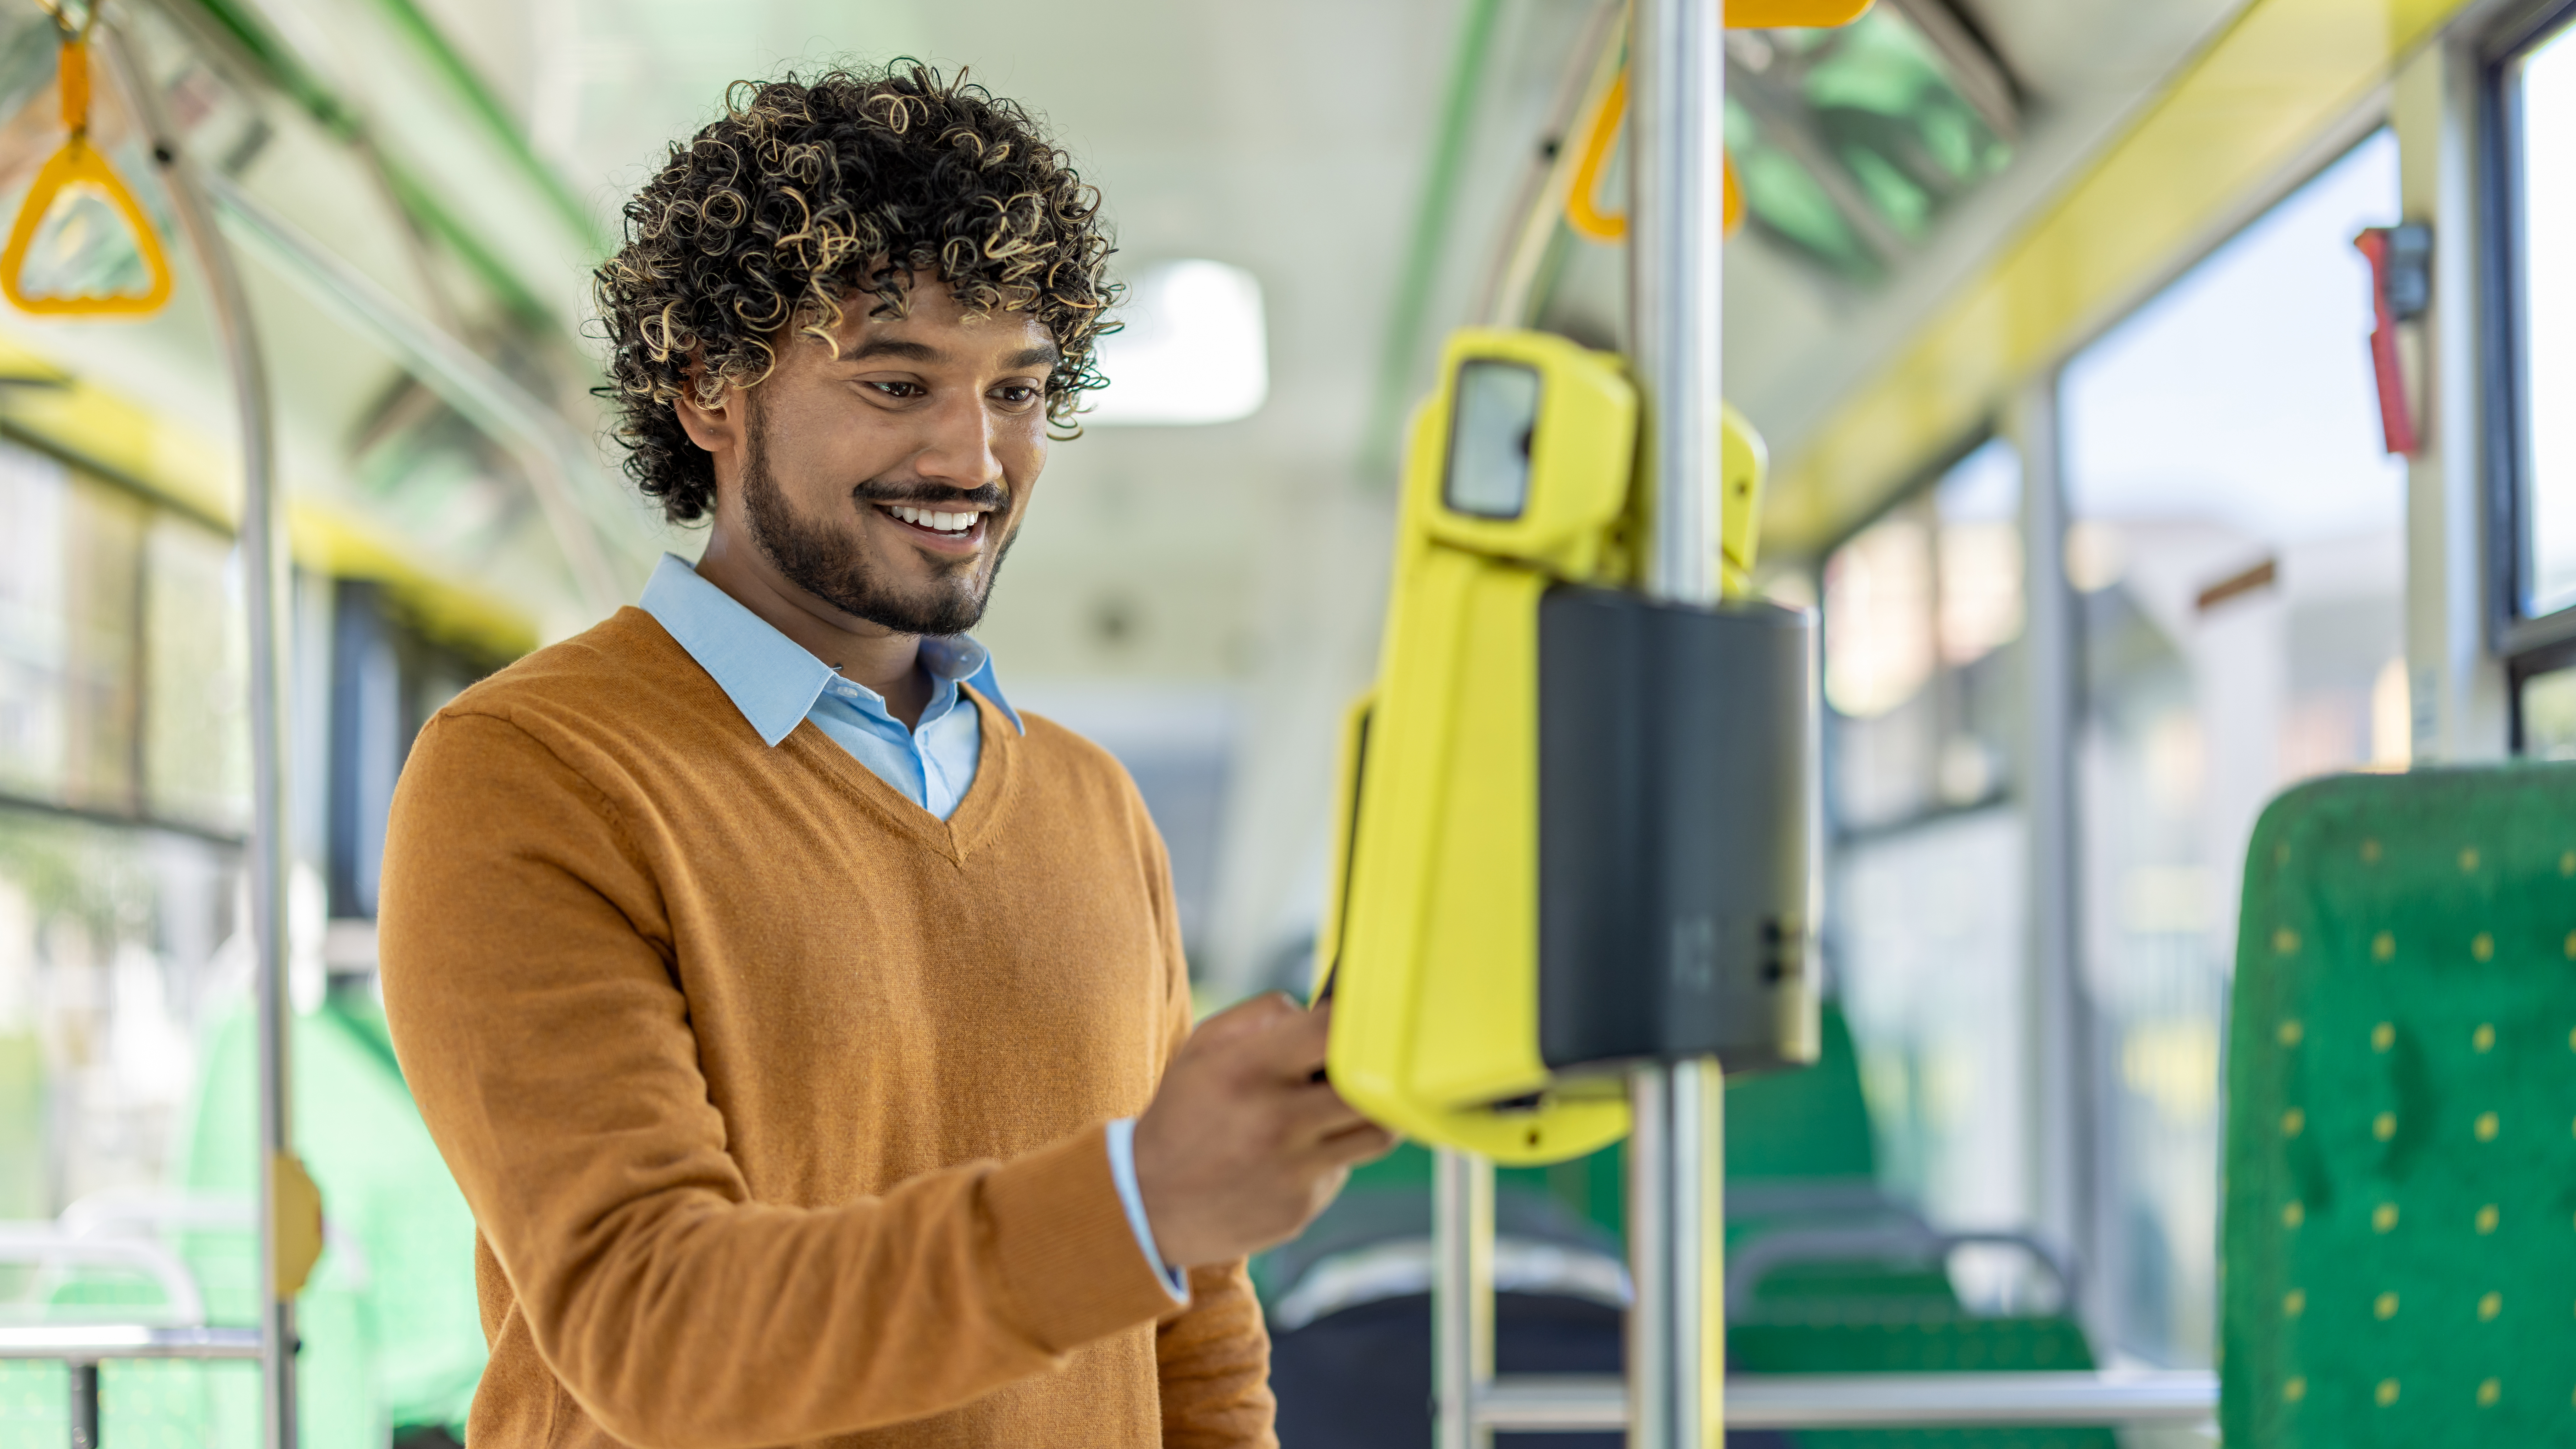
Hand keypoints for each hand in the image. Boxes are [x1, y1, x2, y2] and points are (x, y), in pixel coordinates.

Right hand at [1132, 994, 1396, 1266]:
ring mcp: (1293, 1173)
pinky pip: (1342, 1173)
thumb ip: (1263, 1014)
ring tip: (1338, 1108)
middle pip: (1373, 1088)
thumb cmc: (1182, 1114)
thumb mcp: (1204, 1047)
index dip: (1362, 1018)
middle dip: (1379, 1071)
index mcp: (1249, 1070)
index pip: (1334, 1032)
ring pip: (1376, 1134)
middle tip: (1373, 1064)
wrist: (1147, 1203)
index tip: (1369, 1017)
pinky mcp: (1301, 1211)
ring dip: (1367, 1116)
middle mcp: (1276, 1122)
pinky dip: (1329, 1158)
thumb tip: (1323, 1010)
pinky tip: (1293, 1156)